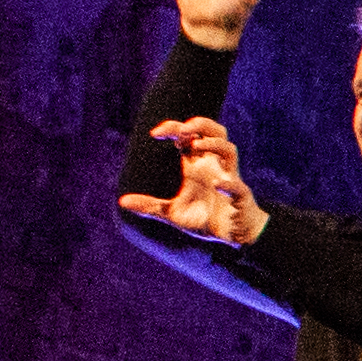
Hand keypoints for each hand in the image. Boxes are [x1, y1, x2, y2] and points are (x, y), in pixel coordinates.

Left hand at [123, 115, 267, 248]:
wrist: (232, 236)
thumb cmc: (205, 219)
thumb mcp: (172, 213)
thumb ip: (149, 205)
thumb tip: (122, 201)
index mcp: (198, 166)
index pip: (189, 136)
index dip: (173, 128)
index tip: (155, 133)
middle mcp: (214, 167)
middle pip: (215, 132)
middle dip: (201, 124)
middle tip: (183, 129)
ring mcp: (228, 178)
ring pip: (229, 150)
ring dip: (214, 144)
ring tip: (196, 146)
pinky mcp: (239, 197)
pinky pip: (238, 186)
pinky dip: (229, 183)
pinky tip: (216, 185)